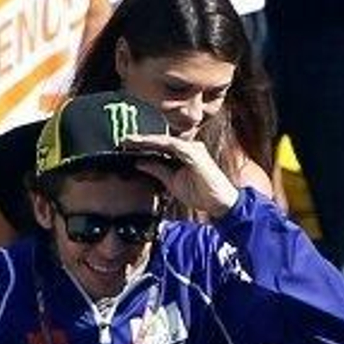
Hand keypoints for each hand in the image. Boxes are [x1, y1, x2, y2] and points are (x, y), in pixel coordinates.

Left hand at [121, 134, 241, 218]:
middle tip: (123, 140)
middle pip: (161, 141)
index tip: (126, 145)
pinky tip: (145, 144)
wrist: (220, 202)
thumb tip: (139, 162)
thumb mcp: (172, 182)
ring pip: (165, 140)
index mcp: (184, 154)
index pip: (160, 147)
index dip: (143, 145)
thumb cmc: (201, 193)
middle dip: (141, 140)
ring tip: (130, 141)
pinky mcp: (194, 153)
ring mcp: (193, 149)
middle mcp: (189, 148)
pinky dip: (158, 144)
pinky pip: (172, 146)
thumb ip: (157, 170)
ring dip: (146, 140)